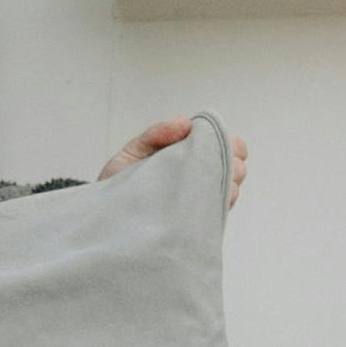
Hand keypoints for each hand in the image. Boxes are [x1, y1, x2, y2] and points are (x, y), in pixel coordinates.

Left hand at [101, 115, 248, 209]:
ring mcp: (201, 201)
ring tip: (201, 185)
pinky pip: (217, 213)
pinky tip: (200, 203)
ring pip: (232, 189)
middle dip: (231, 164)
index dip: (230, 143)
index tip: (212, 145)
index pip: (232, 145)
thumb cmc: (120, 180)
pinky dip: (214, 205)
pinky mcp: (196, 223)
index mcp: (192, 154)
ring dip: (223, 184)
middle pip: (239, 167)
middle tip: (208, 167)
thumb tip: (185, 123)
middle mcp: (201, 177)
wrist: (106, 214)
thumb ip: (156, 134)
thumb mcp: (133, 151)